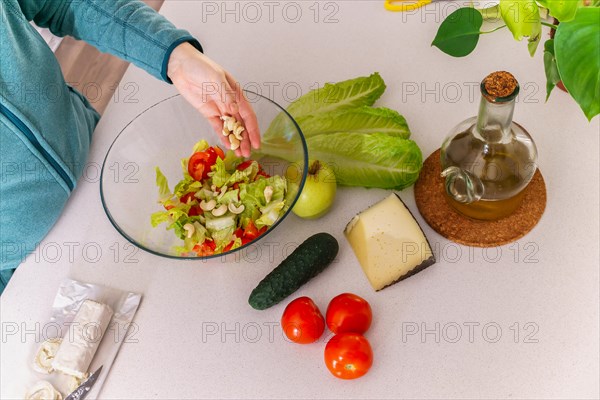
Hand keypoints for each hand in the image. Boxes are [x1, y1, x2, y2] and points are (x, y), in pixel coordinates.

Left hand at [167, 42, 259, 156]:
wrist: (181, 65)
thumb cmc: (201, 67)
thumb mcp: (215, 78)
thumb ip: (225, 95)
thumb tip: (234, 111)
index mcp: (237, 94)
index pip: (248, 115)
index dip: (253, 130)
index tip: (256, 143)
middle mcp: (231, 103)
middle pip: (241, 125)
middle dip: (245, 139)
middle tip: (247, 154)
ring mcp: (220, 109)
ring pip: (231, 128)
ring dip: (236, 140)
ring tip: (240, 154)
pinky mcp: (209, 113)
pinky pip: (218, 127)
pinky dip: (223, 136)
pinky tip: (228, 145)